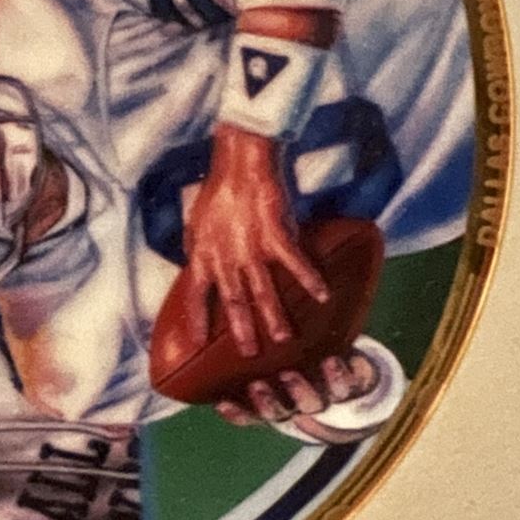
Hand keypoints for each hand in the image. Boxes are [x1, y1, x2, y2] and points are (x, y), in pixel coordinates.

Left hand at [180, 126, 327, 357]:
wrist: (239, 164)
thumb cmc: (218, 192)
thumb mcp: (196, 225)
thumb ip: (199, 252)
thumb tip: (196, 270)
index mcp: (203, 254)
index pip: (196, 294)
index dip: (196, 320)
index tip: (196, 344)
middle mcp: (225, 256)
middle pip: (234, 300)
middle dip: (242, 329)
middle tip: (249, 354)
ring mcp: (251, 247)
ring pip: (264, 289)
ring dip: (275, 316)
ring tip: (284, 338)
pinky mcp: (275, 234)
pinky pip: (295, 262)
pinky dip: (310, 279)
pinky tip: (323, 295)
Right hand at [215, 350, 378, 445]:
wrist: (352, 360)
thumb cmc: (303, 356)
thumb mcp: (274, 358)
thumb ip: (248, 361)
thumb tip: (215, 352)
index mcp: (280, 404)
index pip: (253, 415)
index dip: (238, 414)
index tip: (223, 402)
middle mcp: (301, 406)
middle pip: (282, 413)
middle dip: (268, 402)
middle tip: (256, 385)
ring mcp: (327, 397)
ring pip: (313, 404)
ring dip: (300, 392)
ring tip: (288, 374)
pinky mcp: (353, 383)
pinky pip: (347, 386)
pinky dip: (338, 375)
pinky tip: (329, 361)